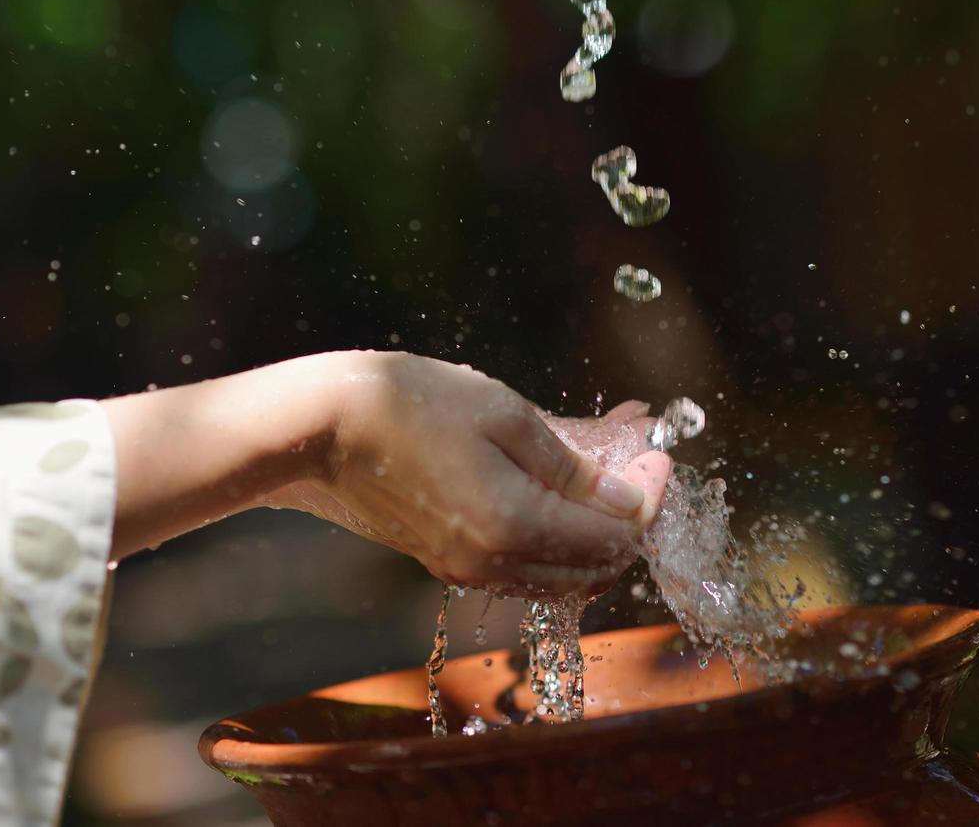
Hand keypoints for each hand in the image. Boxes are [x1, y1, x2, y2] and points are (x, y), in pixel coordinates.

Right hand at [263, 353, 671, 594]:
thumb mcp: (503, 414)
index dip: (649, 492)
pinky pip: (525, 566)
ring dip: (596, 526)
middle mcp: (496, 564)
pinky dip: (557, 533)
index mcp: (516, 526)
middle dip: (630, 514)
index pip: (617, 533)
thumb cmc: (411, 404)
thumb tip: (627, 496)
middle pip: (597, 564)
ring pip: (563, 573)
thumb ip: (571, 462)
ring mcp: (468, 568)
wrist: (319, 429)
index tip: (659, 447)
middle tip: (640, 458)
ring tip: (608, 465)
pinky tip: (559, 482)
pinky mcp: (447, 560)